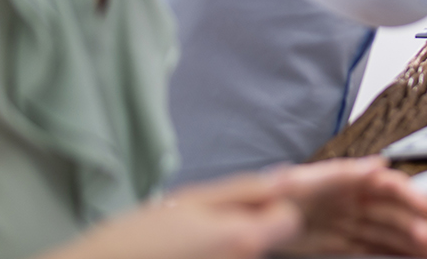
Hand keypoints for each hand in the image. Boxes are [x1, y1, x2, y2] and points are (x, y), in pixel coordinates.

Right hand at [42, 174, 299, 258]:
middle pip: (265, 240)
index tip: (235, 207)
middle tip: (197, 227)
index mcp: (243, 238)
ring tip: (181, 246)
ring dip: (223, 245)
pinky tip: (177, 257)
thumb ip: (246, 190)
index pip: (288, 220)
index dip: (269, 207)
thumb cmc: (135, 239)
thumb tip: (291, 176)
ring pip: (243, 253)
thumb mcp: (190, 201)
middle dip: (244, 228)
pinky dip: (208, 257)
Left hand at [269, 157, 426, 257]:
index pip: (387, 186)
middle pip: (391, 213)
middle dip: (414, 226)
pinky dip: (389, 254)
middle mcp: (351, 201)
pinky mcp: (337, 243)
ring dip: (408, 243)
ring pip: (385, 234)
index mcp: (347, 181)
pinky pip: (369, 249)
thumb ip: (340, 173)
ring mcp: (346, 223)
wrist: (244, 220)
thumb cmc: (272, 195)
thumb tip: (376, 165)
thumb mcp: (303, 180)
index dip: (411, 196)